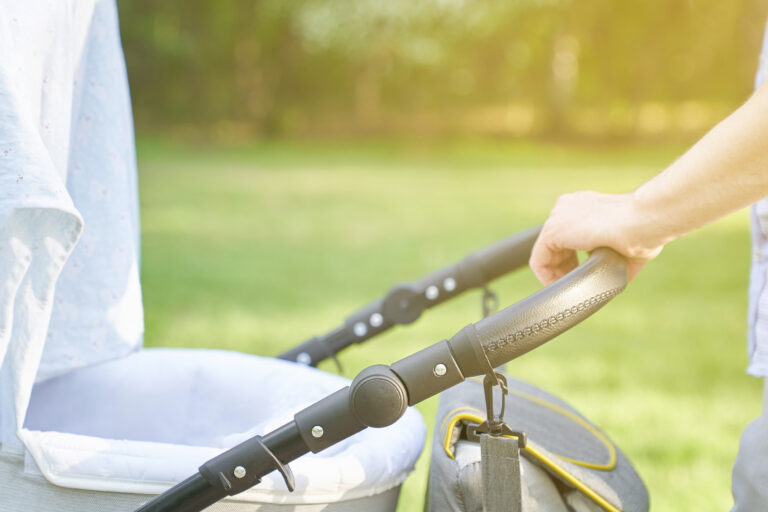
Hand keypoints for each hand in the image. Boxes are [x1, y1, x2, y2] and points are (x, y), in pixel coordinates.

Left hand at [529, 191, 663, 284]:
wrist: (644, 221)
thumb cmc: (645, 232)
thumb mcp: (627, 246)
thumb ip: (614, 258)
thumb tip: (617, 278)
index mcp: (583, 205)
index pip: (567, 235)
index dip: (571, 259)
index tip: (582, 273)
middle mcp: (567, 207)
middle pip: (554, 244)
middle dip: (563, 267)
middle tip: (575, 283)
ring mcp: (558, 217)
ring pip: (545, 253)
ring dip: (555, 274)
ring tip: (569, 288)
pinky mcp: (552, 231)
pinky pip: (539, 260)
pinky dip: (547, 277)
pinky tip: (560, 287)